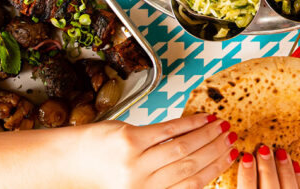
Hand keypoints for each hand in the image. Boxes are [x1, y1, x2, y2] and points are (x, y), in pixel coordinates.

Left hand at [65, 114, 238, 188]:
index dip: (216, 169)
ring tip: (222, 125)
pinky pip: (168, 129)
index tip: (232, 156)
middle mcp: (141, 184)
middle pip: (191, 165)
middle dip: (216, 150)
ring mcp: (135, 161)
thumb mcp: (135, 185)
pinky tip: (202, 117)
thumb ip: (163, 180)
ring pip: (183, 147)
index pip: (191, 184)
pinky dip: (190, 122)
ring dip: (207, 134)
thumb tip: (199, 168)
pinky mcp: (129, 139)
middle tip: (232, 137)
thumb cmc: (99, 175)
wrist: (67, 164)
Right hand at [238, 145, 299, 188]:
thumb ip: (245, 185)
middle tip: (263, 149)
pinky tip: (296, 165)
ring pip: (288, 185)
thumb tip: (241, 162)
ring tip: (280, 151)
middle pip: (269, 185)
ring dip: (284, 168)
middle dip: (267, 165)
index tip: (246, 156)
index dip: (246, 174)